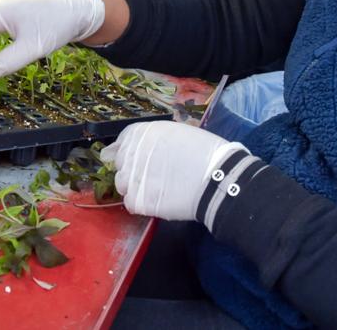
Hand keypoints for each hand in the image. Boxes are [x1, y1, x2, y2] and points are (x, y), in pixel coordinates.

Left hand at [100, 121, 244, 220]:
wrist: (218, 176)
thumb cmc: (202, 151)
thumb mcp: (175, 133)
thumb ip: (148, 139)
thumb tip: (118, 151)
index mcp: (141, 133)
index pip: (121, 144)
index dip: (131, 153)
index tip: (141, 160)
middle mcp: (132, 153)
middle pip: (121, 165)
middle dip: (134, 170)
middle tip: (156, 175)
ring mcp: (133, 178)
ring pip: (123, 185)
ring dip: (136, 187)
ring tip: (159, 188)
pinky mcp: (139, 201)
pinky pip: (131, 203)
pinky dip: (142, 203)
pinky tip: (159, 199)